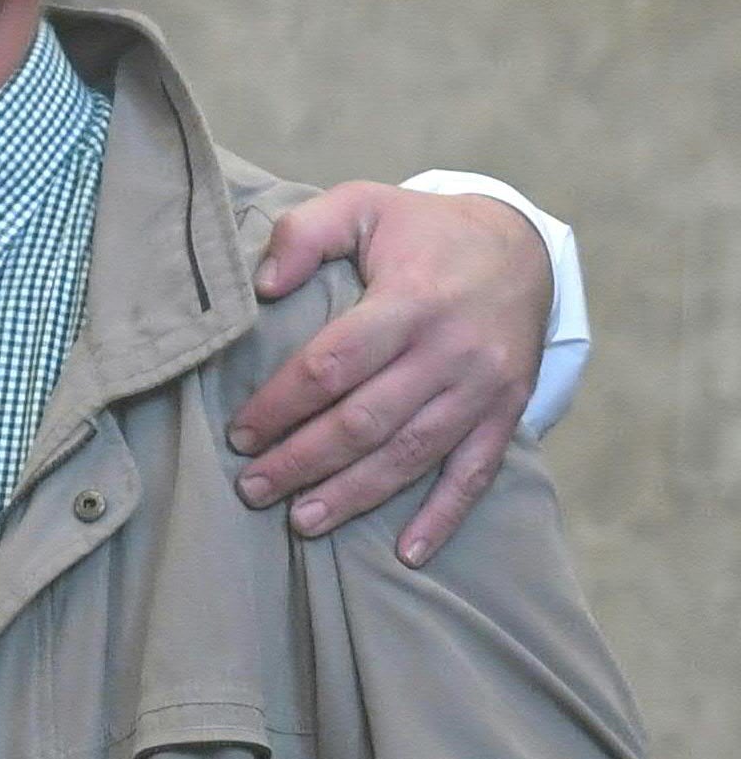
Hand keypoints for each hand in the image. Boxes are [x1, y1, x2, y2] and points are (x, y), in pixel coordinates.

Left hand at [226, 183, 549, 565]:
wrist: (519, 246)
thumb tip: (262, 286)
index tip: (239, 433)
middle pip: (367, 421)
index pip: (333, 365)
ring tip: (301, 521)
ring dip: (354, 495)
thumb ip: (305, 233)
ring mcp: (484, 388)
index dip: (282, 404)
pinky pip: (475, 474)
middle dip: (304, 461)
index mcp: (411, 300)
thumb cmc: (422, 231)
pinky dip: (443, 517)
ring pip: (412, 454)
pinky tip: (408, 554)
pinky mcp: (506, 412)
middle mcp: (452, 351)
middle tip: (252, 489)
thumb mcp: (362, 204)